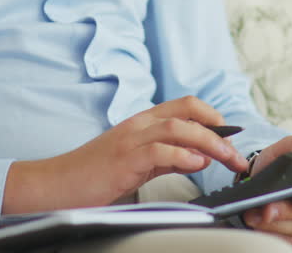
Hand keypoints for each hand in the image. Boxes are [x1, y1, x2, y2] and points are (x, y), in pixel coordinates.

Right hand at [2, 96, 248, 213]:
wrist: (54, 185)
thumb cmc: (92, 176)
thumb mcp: (136, 162)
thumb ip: (166, 157)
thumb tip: (199, 157)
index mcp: (141, 122)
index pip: (184, 106)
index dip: (212, 116)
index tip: (231, 135)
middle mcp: (138, 125)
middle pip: (187, 113)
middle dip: (219, 132)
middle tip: (237, 155)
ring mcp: (129, 140)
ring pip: (178, 127)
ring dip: (209, 142)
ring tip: (227, 159)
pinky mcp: (123, 160)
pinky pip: (159, 151)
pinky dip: (182, 156)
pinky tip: (197, 164)